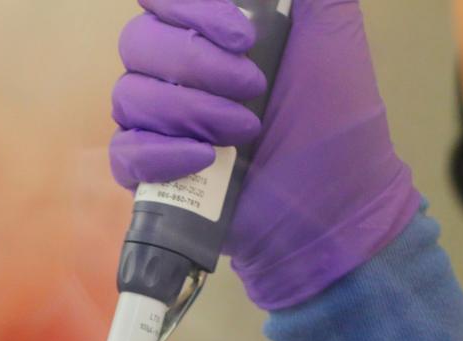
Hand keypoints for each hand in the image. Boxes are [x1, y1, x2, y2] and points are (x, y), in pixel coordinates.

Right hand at [110, 0, 420, 309]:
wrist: (338, 200)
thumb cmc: (335, 116)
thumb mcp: (332, 30)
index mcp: (208, 30)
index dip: (188, 7)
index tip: (243, 36)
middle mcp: (174, 70)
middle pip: (137, 43)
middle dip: (196, 64)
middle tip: (254, 87)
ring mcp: (159, 123)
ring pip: (129, 96)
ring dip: (189, 111)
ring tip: (244, 132)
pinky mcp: (153, 174)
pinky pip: (123, 153)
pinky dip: (160, 153)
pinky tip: (205, 158)